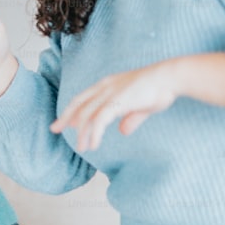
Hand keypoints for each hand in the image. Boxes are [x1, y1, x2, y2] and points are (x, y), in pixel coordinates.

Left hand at [51, 62, 179, 151]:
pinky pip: (99, 121)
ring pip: (87, 116)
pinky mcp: (117, 101)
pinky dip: (94, 134)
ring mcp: (110, 94)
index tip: (67, 121)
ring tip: (82, 147)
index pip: (84, 97)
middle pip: (79, 104)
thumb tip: (123, 131)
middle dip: (66, 118)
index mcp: (108, 84)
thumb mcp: (141, 105)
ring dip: (83, 133)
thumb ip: (130, 118)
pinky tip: (93, 144)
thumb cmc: (159, 88)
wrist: (170, 77)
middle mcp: (105, 87)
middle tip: (54, 130)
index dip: (73, 109)